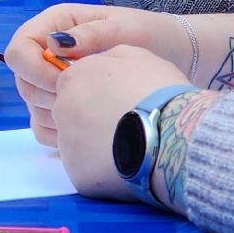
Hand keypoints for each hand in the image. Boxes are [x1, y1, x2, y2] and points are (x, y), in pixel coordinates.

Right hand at [5, 4, 188, 144]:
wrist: (176, 56)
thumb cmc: (151, 35)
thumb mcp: (124, 29)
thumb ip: (90, 34)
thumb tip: (54, 44)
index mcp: (56, 26)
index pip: (19, 51)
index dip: (34, 70)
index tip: (64, 83)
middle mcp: (48, 53)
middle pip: (22, 81)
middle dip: (47, 94)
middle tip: (85, 99)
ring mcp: (55, 80)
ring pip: (32, 105)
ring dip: (56, 113)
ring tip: (93, 110)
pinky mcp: (65, 104)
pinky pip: (45, 124)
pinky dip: (60, 130)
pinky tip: (89, 126)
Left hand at [48, 45, 194, 199]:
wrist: (173, 138)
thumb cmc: (160, 93)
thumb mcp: (137, 56)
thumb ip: (108, 57)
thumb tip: (95, 61)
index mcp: (72, 78)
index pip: (75, 84)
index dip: (100, 94)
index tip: (121, 101)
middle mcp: (60, 110)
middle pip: (72, 114)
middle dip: (94, 119)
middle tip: (126, 123)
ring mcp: (66, 145)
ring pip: (79, 145)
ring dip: (99, 145)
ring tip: (132, 145)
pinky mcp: (78, 176)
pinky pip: (89, 172)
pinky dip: (105, 171)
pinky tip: (129, 165)